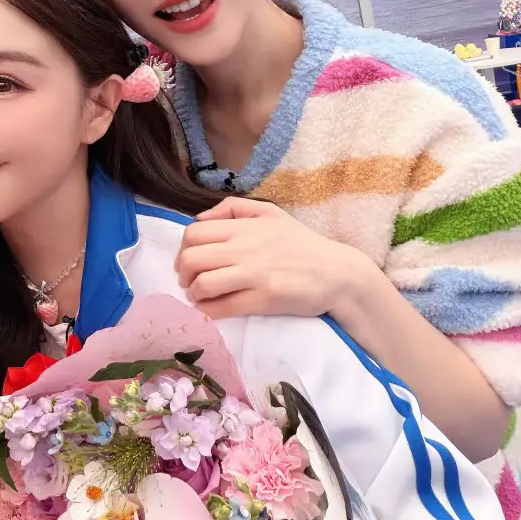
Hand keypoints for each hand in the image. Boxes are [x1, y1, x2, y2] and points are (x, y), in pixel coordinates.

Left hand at [175, 196, 379, 319]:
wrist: (337, 273)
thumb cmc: (303, 243)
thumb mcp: (271, 213)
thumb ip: (233, 208)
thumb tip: (200, 218)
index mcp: (245, 227)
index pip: (194, 233)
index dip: (182, 249)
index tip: (187, 260)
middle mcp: (245, 249)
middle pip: (192, 259)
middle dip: (182, 273)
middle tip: (188, 280)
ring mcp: (254, 275)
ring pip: (203, 284)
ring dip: (194, 293)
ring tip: (199, 296)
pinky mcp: (263, 300)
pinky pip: (222, 308)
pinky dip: (208, 311)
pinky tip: (210, 309)